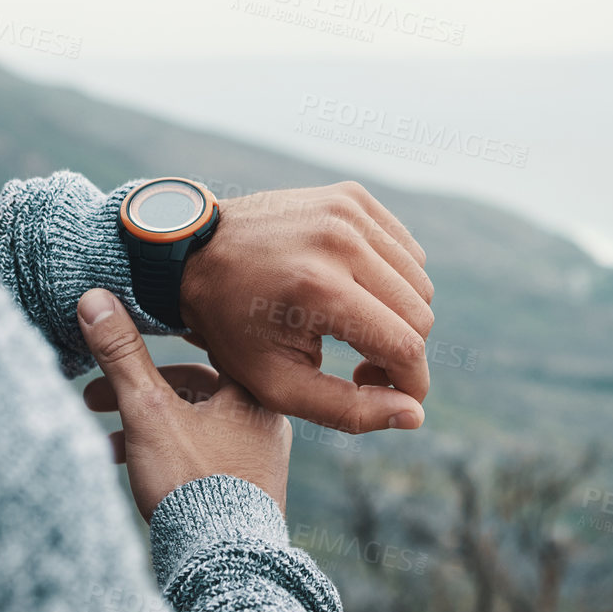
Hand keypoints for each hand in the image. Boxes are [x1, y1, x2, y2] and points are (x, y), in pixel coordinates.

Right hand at [79, 288, 291, 519]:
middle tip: (94, 397)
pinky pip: (201, 456)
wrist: (224, 565)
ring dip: (147, 426)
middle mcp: (264, 421)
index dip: (170, 330)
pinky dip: (165, 453)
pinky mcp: (245, 491)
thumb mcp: (149, 411)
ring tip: (105, 441)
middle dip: (140, 391)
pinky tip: (133, 470)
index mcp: (253, 393)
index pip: (211, 343)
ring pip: (194, 424)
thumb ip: (122, 355)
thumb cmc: (194, 484)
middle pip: (194, 389)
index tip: (138, 324)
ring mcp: (258, 458)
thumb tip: (94, 298)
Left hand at [177, 181, 433, 433]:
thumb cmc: (231, 326)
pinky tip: (355, 294)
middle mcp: (340, 240)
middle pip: (420, 313)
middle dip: (403, 352)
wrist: (193, 254)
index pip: (405, 345)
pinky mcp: (351, 195)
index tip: (392, 397)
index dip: (410, 382)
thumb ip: (348, 410)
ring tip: (357, 331)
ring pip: (419, 280)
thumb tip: (415, 415)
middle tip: (363, 368)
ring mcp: (347, 210)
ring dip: (399, 315)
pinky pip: (405, 249)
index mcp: (319, 289)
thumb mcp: (276, 384)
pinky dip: (392, 279)